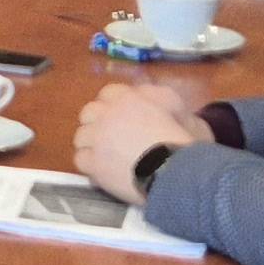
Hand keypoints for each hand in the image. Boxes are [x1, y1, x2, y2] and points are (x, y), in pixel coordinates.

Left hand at [74, 79, 213, 203]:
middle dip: (97, 123)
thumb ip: (162, 100)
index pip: (109, 93)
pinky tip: (103, 171)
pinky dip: (91, 165)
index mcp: (129, 98)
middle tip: (110, 137)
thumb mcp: (179, 110)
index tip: (120, 117)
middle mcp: (108, 114)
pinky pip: (81, 159)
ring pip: (81, 137)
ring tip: (106, 156)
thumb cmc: (182, 141)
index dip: (113, 106)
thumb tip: (153, 100)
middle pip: (89, 112)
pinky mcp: (93, 163)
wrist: (174, 171)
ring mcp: (97, 138)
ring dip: (91, 145)